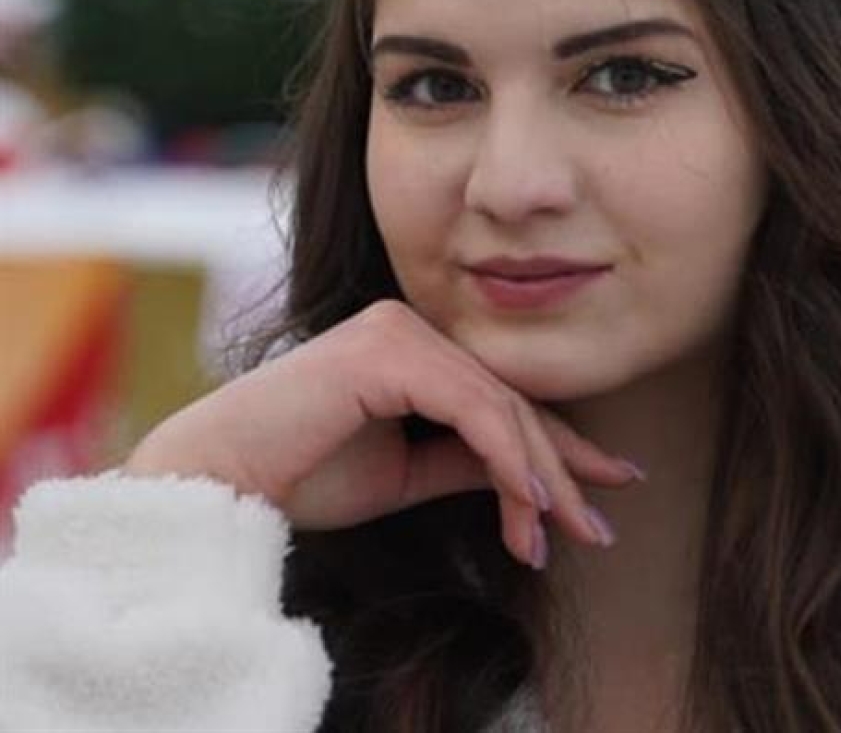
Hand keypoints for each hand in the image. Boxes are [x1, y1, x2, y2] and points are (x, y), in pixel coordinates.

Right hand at [123, 299, 639, 567]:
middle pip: (508, 399)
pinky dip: (506, 458)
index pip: (499, 397)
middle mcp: (410, 325)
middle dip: (561, 467)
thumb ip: (463, 462)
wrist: (216, 483)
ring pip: (498, 406)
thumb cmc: (298, 476)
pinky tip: (529, 506)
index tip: (605, 486)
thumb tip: (529, 479)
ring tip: (564, 534)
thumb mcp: (403, 474)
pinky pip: (470, 407)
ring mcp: (399, 330)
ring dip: (538, 478)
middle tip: (600, 525)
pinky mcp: (388, 350)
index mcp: (411, 346)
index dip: (556, 446)